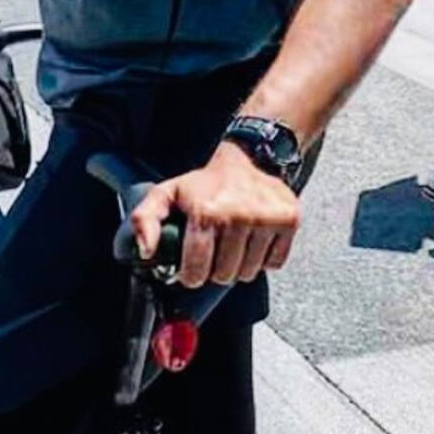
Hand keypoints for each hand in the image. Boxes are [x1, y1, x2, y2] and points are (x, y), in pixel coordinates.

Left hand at [131, 141, 300, 289]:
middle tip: (214, 252)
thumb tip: (146, 251)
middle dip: (215, 270)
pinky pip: (274, 263)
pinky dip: (264, 259)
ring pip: (249, 272)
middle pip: (224, 275)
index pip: (197, 267)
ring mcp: (266, 218)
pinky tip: (255, 240)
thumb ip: (145, 220)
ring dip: (240, 266)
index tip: (191, 270)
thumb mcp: (168, 194)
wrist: (250, 158)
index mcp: (206, 211)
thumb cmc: (207, 183)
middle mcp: (238, 215)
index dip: (191, 275)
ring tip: (233, 245)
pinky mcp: (288, 220)